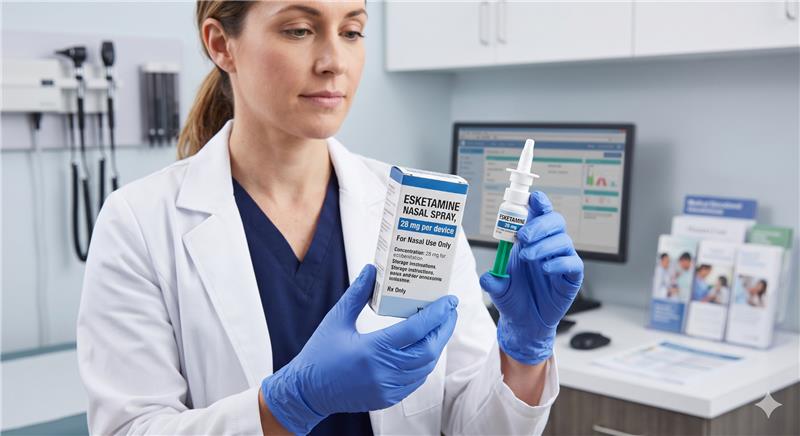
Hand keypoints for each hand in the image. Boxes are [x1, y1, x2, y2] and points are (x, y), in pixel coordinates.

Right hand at [261, 264, 458, 433]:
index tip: (448, 300)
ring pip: (426, 366)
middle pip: (429, 349)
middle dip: (444, 328)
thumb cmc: (320, 354)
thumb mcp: (337, 319)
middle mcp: (384, 371)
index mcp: (372, 349)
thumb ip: (357, 294)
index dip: (436, 314)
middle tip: (451, 310)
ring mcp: (388, 387)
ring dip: (437, 345)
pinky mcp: (388, 398)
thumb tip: (371, 270)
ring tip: (441, 326)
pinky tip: (426, 347)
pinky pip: (417, 379)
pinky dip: (426, 362)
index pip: (415, 329)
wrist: (307, 392)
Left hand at [480, 191, 582, 364]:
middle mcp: (548, 245)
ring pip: (563, 240)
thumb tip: (488, 277)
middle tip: (523, 236)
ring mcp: (561, 260)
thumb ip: (493, 281)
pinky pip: (572, 263)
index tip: (533, 198)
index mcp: (531, 239)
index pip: (539, 214)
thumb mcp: (498, 288)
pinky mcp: (571, 277)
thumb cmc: (513, 298)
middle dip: (539, 224)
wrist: (523, 322)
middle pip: (555, 221)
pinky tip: (545, 268)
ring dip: (544, 245)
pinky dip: (559, 262)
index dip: (539, 203)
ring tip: (527, 257)